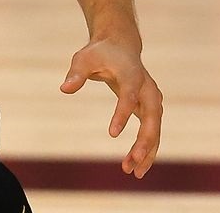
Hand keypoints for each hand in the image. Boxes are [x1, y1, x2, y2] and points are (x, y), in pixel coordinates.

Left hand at [60, 37, 162, 177]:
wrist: (120, 47)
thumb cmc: (99, 53)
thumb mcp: (83, 58)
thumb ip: (76, 73)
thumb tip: (64, 89)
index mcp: (132, 75)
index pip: (129, 96)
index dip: (122, 115)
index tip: (112, 134)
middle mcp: (148, 89)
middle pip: (152, 117)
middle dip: (145, 141)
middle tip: (133, 162)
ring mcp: (152, 100)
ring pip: (155, 129)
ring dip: (147, 151)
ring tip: (133, 172)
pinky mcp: (150, 110)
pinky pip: (152, 132)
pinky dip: (146, 149)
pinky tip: (135, 167)